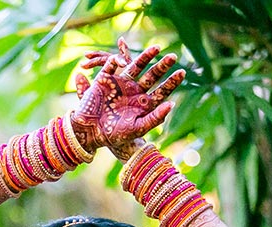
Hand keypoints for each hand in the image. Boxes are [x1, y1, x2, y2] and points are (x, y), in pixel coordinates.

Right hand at [71, 39, 184, 156]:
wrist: (90, 132)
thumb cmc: (115, 134)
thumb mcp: (138, 128)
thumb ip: (155, 117)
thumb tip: (171, 104)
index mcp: (143, 103)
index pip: (161, 90)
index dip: (172, 82)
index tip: (182, 72)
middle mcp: (134, 91)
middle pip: (152, 75)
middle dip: (162, 66)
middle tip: (173, 57)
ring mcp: (121, 84)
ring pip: (136, 67)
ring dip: (146, 57)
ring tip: (157, 48)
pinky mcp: (105, 79)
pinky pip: (111, 66)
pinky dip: (116, 61)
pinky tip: (122, 60)